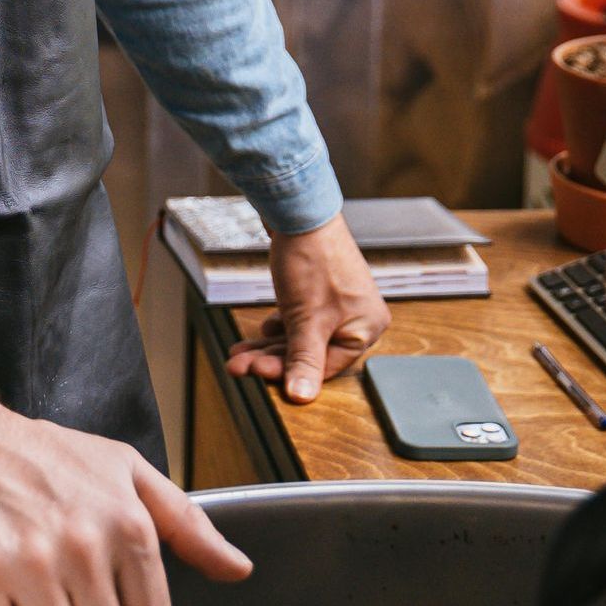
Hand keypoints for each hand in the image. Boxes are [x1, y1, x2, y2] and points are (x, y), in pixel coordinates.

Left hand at [225, 212, 388, 402]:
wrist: (297, 209)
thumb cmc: (312, 259)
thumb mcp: (306, 319)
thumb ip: (304, 359)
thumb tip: (302, 396)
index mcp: (366, 327)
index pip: (325, 367)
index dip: (288, 372)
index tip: (256, 373)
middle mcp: (357, 317)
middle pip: (309, 352)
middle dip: (270, 358)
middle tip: (239, 363)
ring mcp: (338, 303)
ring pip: (300, 336)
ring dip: (267, 346)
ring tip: (238, 352)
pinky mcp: (319, 290)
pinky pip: (298, 319)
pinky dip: (277, 327)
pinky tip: (259, 331)